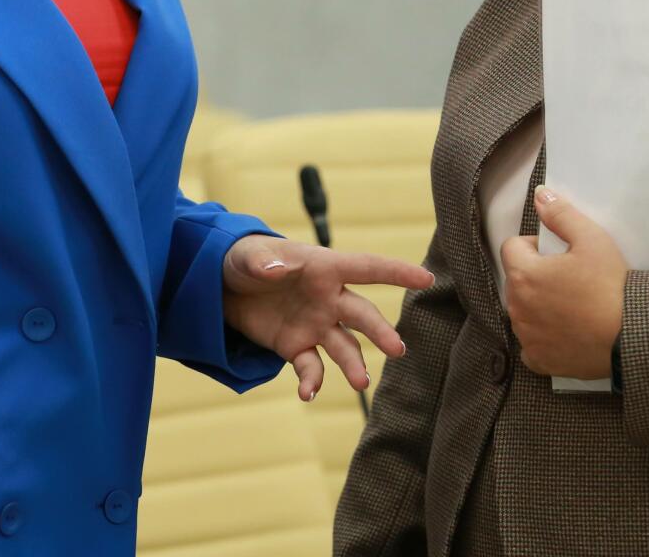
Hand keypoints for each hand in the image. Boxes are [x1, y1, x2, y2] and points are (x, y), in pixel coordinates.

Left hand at [222, 234, 434, 401]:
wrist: (221, 287)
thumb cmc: (244, 260)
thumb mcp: (248, 256)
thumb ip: (263, 263)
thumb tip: (276, 270)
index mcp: (324, 268)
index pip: (366, 268)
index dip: (396, 272)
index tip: (428, 279)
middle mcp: (328, 298)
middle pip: (361, 314)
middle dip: (380, 331)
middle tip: (397, 349)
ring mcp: (315, 324)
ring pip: (345, 346)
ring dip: (354, 364)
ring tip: (362, 382)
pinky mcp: (297, 347)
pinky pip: (312, 367)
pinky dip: (312, 381)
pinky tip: (308, 393)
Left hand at [501, 187, 627, 379]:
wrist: (633, 337)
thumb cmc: (611, 286)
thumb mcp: (592, 240)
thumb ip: (561, 215)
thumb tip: (540, 195)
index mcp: (523, 274)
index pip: (512, 248)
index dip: (535, 246)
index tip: (560, 254)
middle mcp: (516, 306)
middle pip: (517, 280)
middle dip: (536, 276)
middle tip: (571, 280)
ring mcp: (526, 335)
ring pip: (523, 311)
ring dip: (538, 306)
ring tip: (572, 306)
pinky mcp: (539, 360)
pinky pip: (531, 345)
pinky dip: (543, 338)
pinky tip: (566, 333)